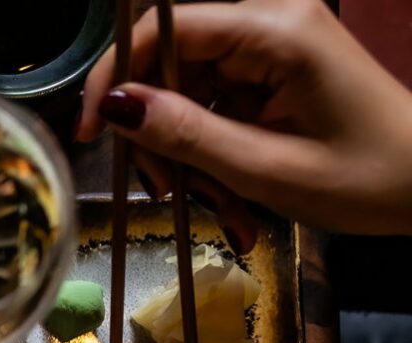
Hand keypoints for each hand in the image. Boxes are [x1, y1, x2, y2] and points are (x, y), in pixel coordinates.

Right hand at [76, 0, 411, 239]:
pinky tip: (226, 193)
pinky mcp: (279, 71)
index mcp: (276, 31)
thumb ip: (184, 133)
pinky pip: (216, 103)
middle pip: (171, 62)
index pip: (164, 30)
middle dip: (157, 131)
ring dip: (184, 151)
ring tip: (212, 205)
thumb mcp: (265, 168)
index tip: (90, 135)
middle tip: (165, 192)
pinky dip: (210, 150)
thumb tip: (111, 106)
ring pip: (188, 90)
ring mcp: (277, 47)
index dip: (115, 78)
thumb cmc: (367, 180)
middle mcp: (273, 23)